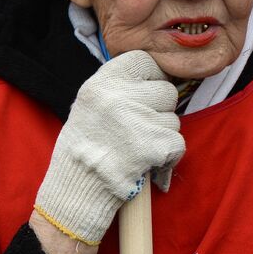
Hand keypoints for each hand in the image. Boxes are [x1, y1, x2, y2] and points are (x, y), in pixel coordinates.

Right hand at [34, 51, 183, 243]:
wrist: (74, 192)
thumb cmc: (83, 150)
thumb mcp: (89, 105)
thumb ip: (119, 88)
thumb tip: (156, 77)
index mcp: (100, 83)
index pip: (146, 61)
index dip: (151, 79)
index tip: (144, 96)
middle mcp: (117, 97)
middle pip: (166, 92)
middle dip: (159, 112)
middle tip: (137, 131)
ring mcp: (136, 121)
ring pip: (174, 120)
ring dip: (162, 137)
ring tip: (136, 150)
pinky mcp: (152, 147)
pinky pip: (178, 144)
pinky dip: (168, 158)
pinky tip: (146, 165)